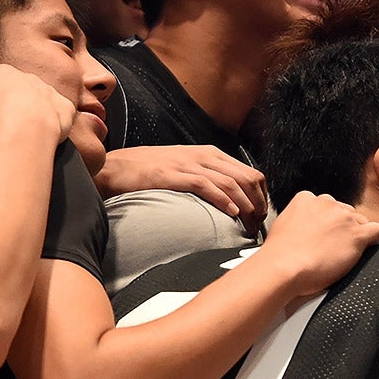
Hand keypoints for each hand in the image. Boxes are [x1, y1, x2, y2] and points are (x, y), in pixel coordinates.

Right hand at [0, 63, 75, 138]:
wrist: (25, 121)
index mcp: (3, 72)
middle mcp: (30, 77)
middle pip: (19, 93)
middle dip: (13, 107)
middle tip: (5, 126)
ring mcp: (51, 92)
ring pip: (41, 104)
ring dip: (34, 116)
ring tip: (25, 133)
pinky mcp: (66, 109)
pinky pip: (61, 117)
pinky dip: (54, 125)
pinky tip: (44, 135)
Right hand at [97, 144, 270, 230]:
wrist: (116, 168)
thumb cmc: (152, 172)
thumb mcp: (187, 169)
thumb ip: (210, 178)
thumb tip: (235, 201)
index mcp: (210, 154)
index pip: (251, 173)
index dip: (262, 196)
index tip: (263, 215)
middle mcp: (203, 156)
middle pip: (247, 178)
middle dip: (258, 203)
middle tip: (260, 224)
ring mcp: (187, 163)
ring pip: (231, 182)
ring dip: (246, 206)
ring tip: (250, 223)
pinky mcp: (172, 174)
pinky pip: (206, 186)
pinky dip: (223, 200)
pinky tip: (232, 213)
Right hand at [256, 191, 378, 295]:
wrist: (284, 266)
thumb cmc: (280, 253)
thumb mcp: (284, 224)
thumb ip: (300, 218)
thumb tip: (306, 226)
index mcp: (307, 198)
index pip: (327, 206)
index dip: (328, 222)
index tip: (325, 233)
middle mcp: (328, 203)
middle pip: (345, 212)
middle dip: (342, 227)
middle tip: (333, 245)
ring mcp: (344, 218)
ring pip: (361, 221)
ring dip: (355, 234)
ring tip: (342, 251)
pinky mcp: (357, 234)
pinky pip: (376, 231)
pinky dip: (372, 240)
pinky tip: (362, 249)